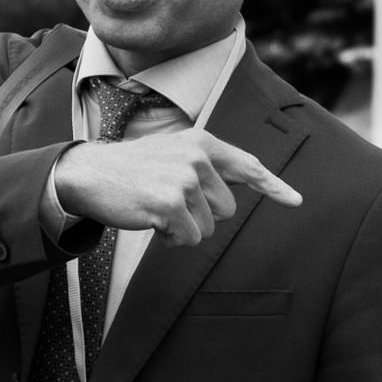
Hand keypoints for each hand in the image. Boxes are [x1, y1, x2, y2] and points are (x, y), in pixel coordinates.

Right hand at [52, 129, 300, 247]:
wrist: (86, 174)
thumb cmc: (130, 170)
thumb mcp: (172, 154)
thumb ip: (207, 165)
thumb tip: (252, 177)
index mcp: (201, 142)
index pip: (247, 165)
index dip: (273, 186)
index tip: (295, 200)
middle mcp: (197, 157)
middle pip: (227, 208)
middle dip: (201, 214)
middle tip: (167, 200)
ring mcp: (184, 179)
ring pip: (209, 227)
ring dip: (184, 227)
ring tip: (156, 207)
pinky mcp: (171, 203)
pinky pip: (189, 238)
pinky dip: (171, 238)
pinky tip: (150, 219)